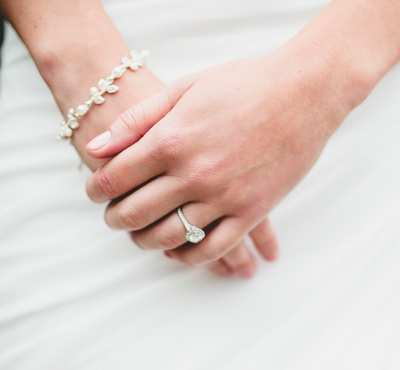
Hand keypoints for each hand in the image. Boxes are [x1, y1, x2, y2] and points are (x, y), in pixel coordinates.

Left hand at [84, 41, 352, 268]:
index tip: (95, 191)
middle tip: (112, 217)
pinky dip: (188, 257)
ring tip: (140, 236)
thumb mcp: (184, 88)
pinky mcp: (252, 211)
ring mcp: (225, 196)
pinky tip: (177, 251)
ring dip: (145, 241)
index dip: (97, 189)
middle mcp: (194, 173)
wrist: (304, 93)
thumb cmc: (244, 83)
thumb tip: (96, 148)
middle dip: (115, 219)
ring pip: (170, 237)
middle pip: (136, 213)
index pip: (115, 178)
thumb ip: (137, 120)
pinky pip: (213, 249)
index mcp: (171, 139)